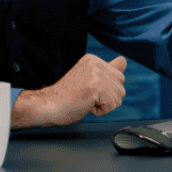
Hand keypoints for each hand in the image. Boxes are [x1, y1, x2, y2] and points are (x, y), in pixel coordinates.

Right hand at [11, 54, 126, 127]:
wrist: (48, 105)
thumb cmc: (66, 97)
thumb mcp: (89, 79)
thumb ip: (107, 71)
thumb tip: (123, 61)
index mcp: (93, 59)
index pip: (118, 74)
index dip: (107, 88)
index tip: (87, 88)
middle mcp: (96, 63)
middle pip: (121, 85)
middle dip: (108, 96)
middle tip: (86, 96)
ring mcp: (97, 74)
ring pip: (118, 97)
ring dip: (104, 105)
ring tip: (85, 100)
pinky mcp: (97, 86)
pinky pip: (112, 105)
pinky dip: (100, 111)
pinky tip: (86, 105)